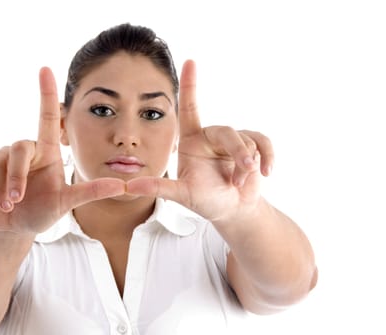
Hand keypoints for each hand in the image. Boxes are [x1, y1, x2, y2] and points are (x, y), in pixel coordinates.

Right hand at [0, 67, 124, 234]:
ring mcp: (2, 159)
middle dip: (16, 176)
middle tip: (17, 199)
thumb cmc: (43, 210)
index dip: (47, 93)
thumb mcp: (66, 202)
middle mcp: (26, 151)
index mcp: (47, 152)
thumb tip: (122, 186)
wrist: (15, 227)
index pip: (47, 117)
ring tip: (8, 206)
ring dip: (1, 188)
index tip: (46, 69)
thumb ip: (91, 192)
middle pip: (18, 148)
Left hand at [127, 60, 273, 220]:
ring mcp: (233, 140)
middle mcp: (211, 136)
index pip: (189, 108)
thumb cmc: (205, 201)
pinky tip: (267, 172)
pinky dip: (268, 156)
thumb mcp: (181, 195)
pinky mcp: (253, 146)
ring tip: (239, 183)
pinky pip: (264, 142)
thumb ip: (158, 188)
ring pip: (246, 139)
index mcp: (191, 141)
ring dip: (247, 165)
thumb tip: (128, 186)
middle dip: (238, 152)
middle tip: (239, 176)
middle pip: (226, 131)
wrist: (233, 211)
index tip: (190, 61)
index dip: (190, 85)